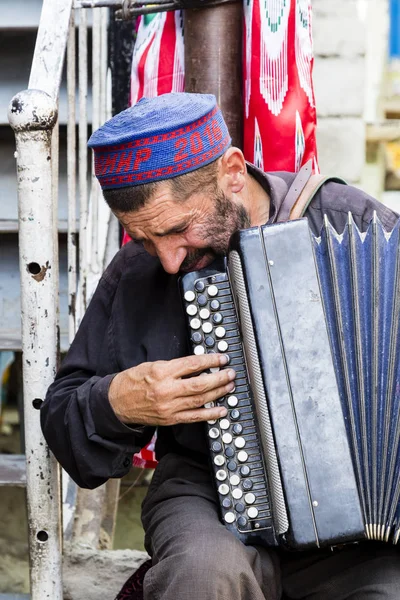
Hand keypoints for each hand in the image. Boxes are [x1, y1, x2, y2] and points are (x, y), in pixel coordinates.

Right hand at [108, 353, 234, 425]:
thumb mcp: (151, 365)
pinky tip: (221, 410)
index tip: (222, 359)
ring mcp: (169, 407)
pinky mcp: (170, 419)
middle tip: (230, 373)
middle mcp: (166, 390)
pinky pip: (194, 417)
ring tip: (229, 387)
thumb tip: (197, 365)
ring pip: (200, 400)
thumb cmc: (133, 381)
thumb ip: (174, 366)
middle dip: (219, 378)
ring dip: (218, 393)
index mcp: (161, 372)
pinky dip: (209, 414)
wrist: (117, 402)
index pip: (192, 364)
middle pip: (200, 383)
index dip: (210, 361)